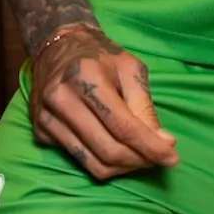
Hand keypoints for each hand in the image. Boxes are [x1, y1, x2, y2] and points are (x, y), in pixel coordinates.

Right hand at [29, 22, 179, 180]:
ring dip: (124, 167)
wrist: (58, 46)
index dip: (149, 146)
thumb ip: (144, 105)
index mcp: (86, 76)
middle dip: (139, 160)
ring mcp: (47, 118)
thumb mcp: (130, 68)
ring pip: (93, 163)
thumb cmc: (101, 55)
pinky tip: (117, 150)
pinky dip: (104, 163)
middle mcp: (61, 98)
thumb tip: (163, 143)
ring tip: (140, 157)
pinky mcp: (40, 132)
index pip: (122, 125)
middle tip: (158, 158)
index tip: (173, 158)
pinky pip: (80, 160)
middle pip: (108, 149)